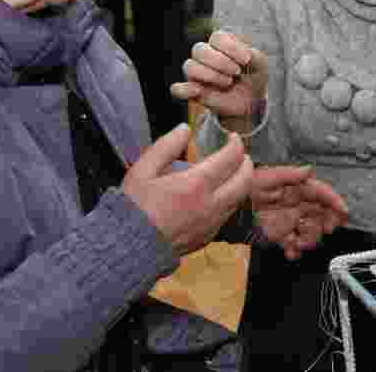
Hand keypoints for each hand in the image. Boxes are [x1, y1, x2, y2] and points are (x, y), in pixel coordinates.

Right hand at [122, 125, 253, 257]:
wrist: (128, 246)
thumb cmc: (134, 207)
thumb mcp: (143, 170)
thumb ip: (166, 146)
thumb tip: (184, 129)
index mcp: (195, 184)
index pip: (229, 159)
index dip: (235, 144)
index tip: (233, 138)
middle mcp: (209, 205)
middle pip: (244, 181)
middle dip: (247, 164)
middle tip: (241, 155)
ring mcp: (210, 224)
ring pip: (239, 201)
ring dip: (241, 184)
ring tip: (233, 174)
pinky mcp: (206, 237)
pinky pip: (227, 216)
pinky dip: (230, 201)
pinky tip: (219, 196)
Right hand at [171, 31, 267, 135]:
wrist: (251, 100)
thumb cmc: (253, 76)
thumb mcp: (260, 64)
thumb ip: (254, 56)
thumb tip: (245, 55)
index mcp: (220, 44)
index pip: (217, 37)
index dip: (230, 47)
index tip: (246, 60)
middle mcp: (206, 56)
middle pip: (199, 49)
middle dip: (219, 61)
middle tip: (236, 72)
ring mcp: (198, 73)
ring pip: (189, 66)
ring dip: (209, 74)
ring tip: (228, 82)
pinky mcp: (194, 91)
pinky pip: (178, 89)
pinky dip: (184, 90)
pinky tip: (199, 91)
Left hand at [251, 166, 348, 259]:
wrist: (233, 207)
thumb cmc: (249, 187)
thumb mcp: (267, 177)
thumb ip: (289, 175)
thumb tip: (309, 170)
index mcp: (297, 189)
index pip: (321, 193)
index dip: (334, 201)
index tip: (343, 211)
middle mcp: (297, 205)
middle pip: (321, 215)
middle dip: (327, 223)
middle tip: (326, 229)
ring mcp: (291, 220)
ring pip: (310, 232)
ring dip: (310, 239)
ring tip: (299, 243)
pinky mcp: (282, 234)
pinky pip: (294, 244)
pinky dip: (294, 250)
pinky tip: (290, 252)